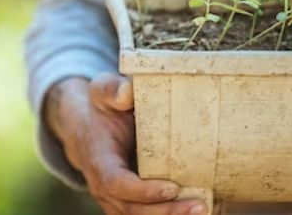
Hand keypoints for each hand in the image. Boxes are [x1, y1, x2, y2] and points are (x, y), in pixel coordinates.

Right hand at [45, 73, 206, 214]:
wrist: (87, 129)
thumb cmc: (101, 109)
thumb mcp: (101, 91)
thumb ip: (112, 89)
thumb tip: (128, 93)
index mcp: (99, 160)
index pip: (117, 183)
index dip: (143, 191)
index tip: (172, 187)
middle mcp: (104, 187)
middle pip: (133, 209)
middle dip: (166, 212)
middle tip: (200, 205)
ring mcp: (115, 200)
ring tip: (204, 209)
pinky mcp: (128, 204)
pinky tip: (199, 211)